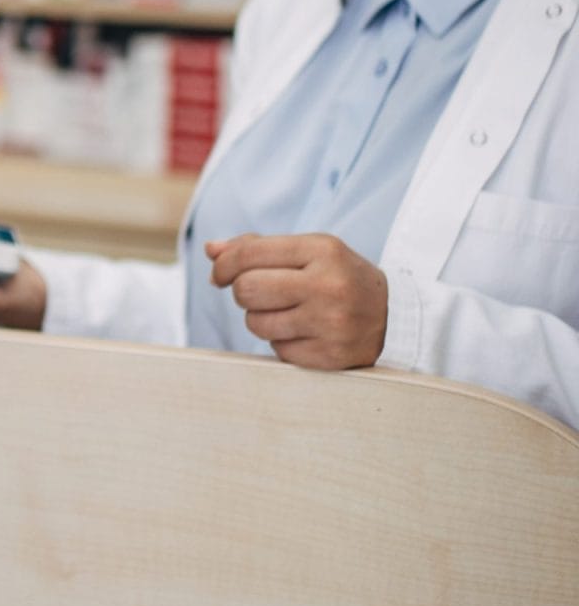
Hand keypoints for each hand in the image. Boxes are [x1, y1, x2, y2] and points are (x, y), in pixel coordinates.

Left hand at [205, 231, 387, 370]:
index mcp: (322, 251)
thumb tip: (211, 250)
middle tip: (261, 293)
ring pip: (256, 323)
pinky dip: (282, 341)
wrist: (394, 317)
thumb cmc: (339, 277)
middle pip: (246, 290)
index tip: (220, 274)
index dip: (224, 265)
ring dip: (261, 318)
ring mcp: (329, 325)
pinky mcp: (329, 357)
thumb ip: (258, 248)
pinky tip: (305, 332)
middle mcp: (327, 287)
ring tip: (288, 312)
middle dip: (244, 292)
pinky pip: (277, 350)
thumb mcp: (309, 251)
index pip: (249, 255)